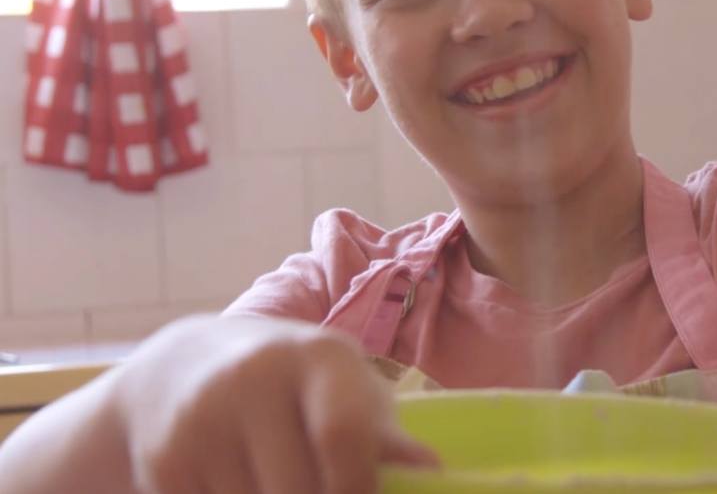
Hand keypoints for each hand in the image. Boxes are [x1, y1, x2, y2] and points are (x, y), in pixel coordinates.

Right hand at [111, 315, 436, 493]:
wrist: (184, 366)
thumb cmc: (294, 385)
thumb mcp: (344, 389)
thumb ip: (383, 431)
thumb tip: (429, 469)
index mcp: (320, 356)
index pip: (343, 435)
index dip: (358, 486)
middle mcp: (256, 377)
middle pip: (299, 488)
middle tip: (317, 488)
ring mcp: (204, 417)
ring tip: (275, 479)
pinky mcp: (166, 458)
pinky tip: (235, 483)